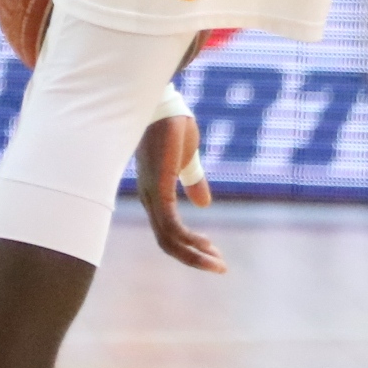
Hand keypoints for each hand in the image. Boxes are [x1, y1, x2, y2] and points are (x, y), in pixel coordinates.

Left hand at [134, 113, 224, 272]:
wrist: (164, 102)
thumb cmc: (171, 124)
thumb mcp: (187, 157)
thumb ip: (193, 179)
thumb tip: (203, 204)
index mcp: (154, 192)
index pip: (167, 230)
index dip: (188, 245)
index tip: (212, 251)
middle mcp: (148, 197)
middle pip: (166, 241)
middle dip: (193, 257)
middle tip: (218, 266)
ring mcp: (151, 194)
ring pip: (169, 238)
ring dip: (194, 255)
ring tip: (218, 264)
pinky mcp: (159, 188)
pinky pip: (171, 225)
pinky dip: (188, 240)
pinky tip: (207, 246)